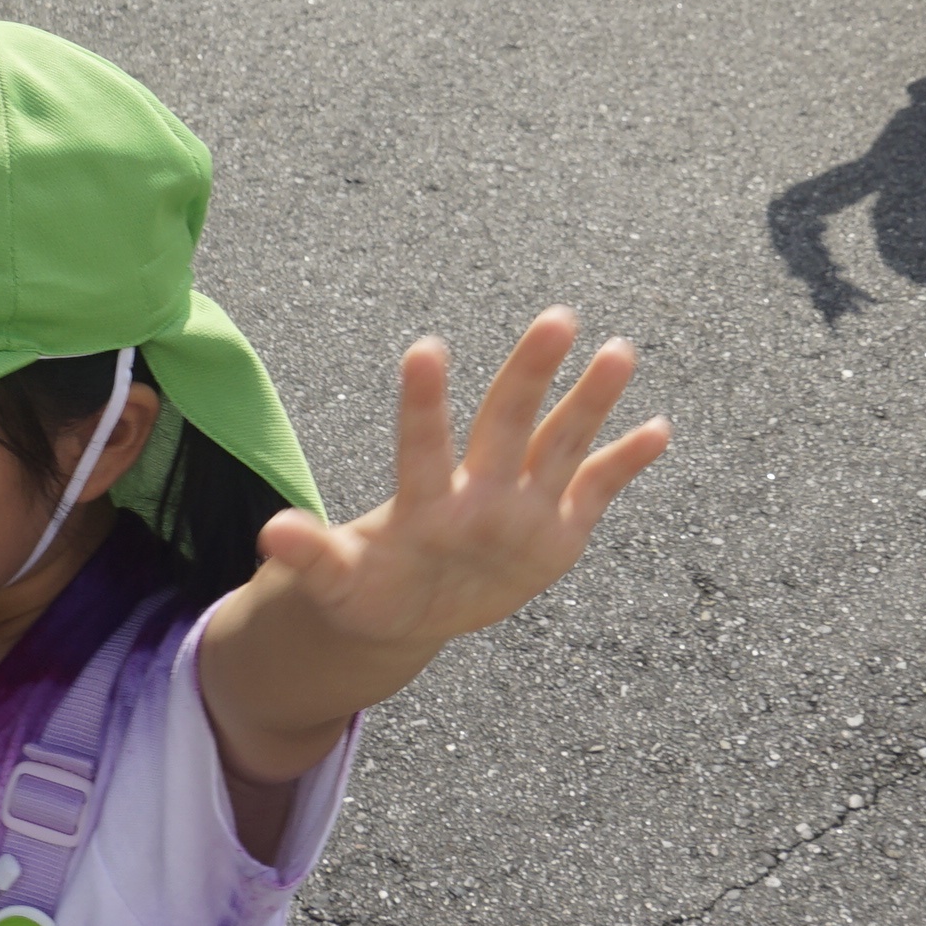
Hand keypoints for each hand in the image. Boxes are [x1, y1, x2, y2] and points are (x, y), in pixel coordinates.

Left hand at [249, 313, 670, 661]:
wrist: (415, 608)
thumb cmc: (373, 585)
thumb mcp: (339, 581)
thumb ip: (314, 558)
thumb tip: (267, 534)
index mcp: (428, 499)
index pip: (426, 443)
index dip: (424, 401)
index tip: (426, 347)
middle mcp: (481, 487)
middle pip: (509, 421)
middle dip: (531, 374)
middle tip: (557, 318)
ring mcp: (523, 504)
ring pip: (561, 442)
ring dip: (590, 401)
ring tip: (618, 350)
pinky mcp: (557, 529)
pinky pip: (597, 488)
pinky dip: (626, 462)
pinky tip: (658, 428)